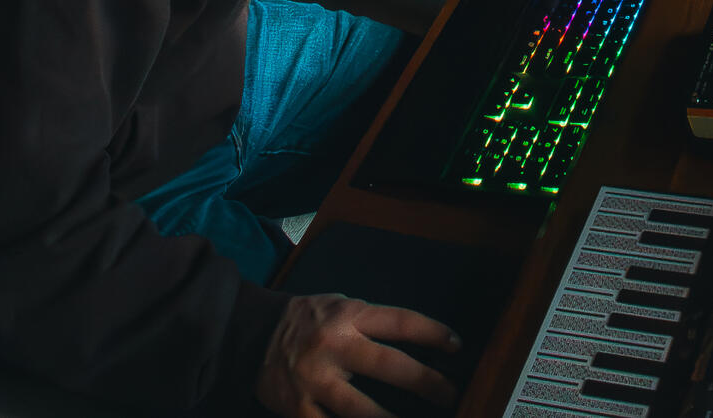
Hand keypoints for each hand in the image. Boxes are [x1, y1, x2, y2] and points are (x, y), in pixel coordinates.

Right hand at [256, 295, 457, 417]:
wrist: (255, 334)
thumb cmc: (310, 320)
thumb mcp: (341, 306)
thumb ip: (372, 323)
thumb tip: (417, 344)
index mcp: (348, 315)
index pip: (400, 322)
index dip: (431, 333)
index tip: (457, 346)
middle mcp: (334, 345)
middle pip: (388, 365)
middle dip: (425, 382)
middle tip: (450, 394)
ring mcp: (316, 380)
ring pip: (361, 409)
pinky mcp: (299, 409)